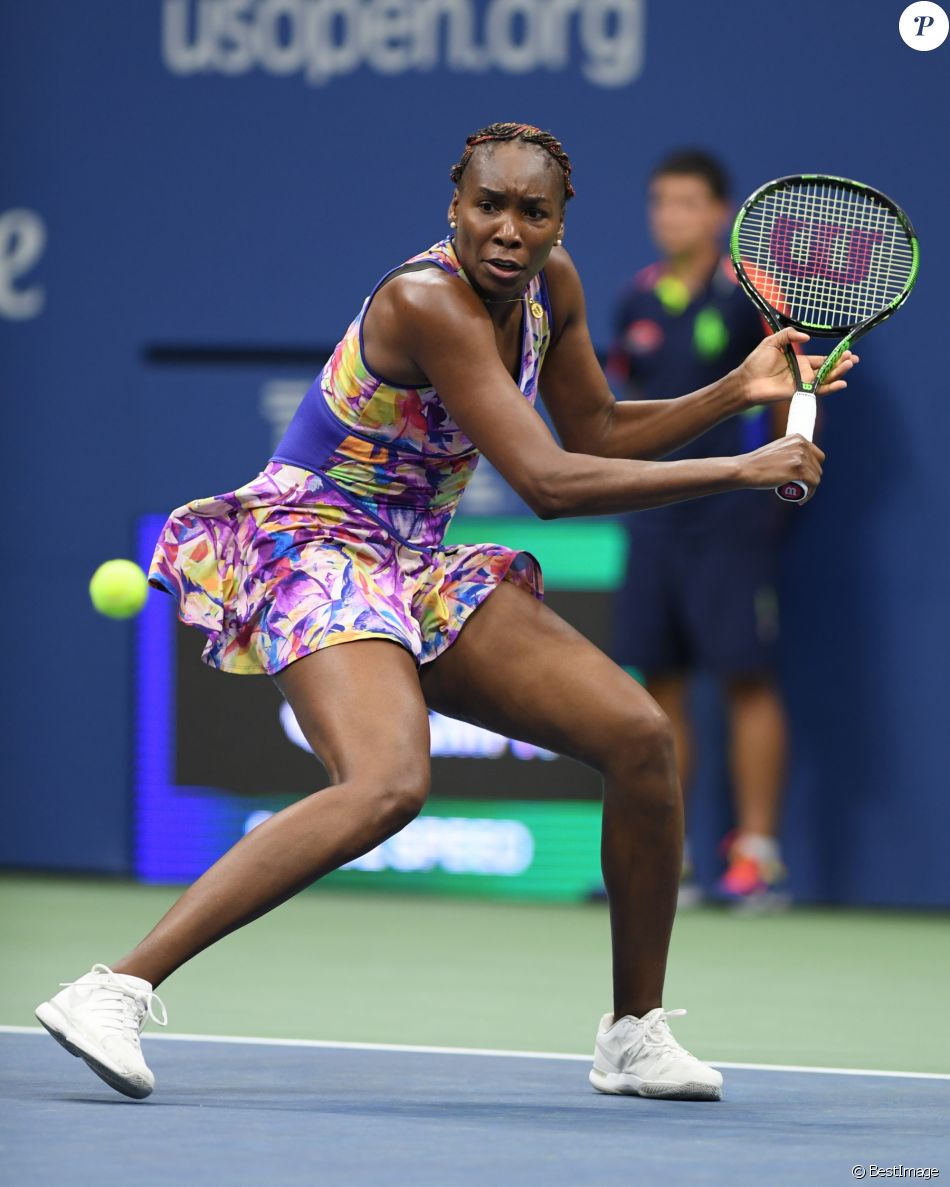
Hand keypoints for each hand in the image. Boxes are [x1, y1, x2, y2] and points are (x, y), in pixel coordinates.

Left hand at [737, 327, 858, 403]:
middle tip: (853, 358)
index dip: (835, 356)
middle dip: (842, 364)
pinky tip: (841, 383)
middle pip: (828, 369)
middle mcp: (804, 373)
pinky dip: (830, 387)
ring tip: (849, 364)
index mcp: (800, 361)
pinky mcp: (798, 392)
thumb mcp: (772, 341)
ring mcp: (802, 384)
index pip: (822, 359)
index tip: (848, 350)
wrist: (746, 380)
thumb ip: (789, 335)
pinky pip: (817, 391)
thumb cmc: (756, 362)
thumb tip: (806, 338)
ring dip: (839, 373)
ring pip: (826, 379)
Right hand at [741, 434, 824, 502]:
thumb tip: (799, 461)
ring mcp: (800, 456)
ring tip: (799, 496)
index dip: (812, 470)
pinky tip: (801, 499)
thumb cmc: (757, 464)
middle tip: (799, 489)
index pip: (817, 456)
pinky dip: (809, 494)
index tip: (804, 480)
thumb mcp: (777, 451)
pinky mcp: (798, 468)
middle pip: (818, 467)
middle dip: (811, 480)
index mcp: (798, 438)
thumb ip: (789, 451)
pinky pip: (813, 483)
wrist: (745, 469)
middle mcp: (801, 444)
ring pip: (816, 477)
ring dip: (810, 489)